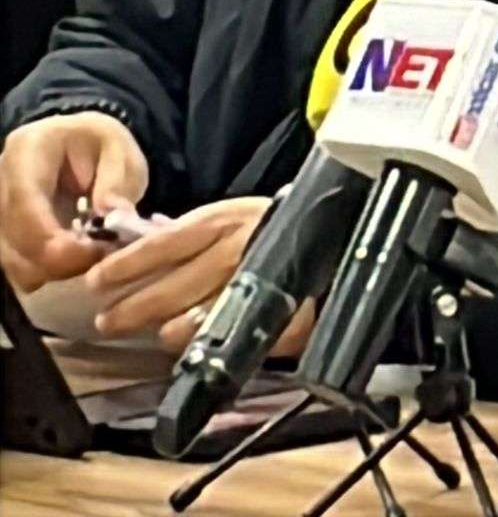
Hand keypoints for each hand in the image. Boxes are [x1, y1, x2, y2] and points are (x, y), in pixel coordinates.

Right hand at [0, 112, 148, 291]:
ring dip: (53, 270)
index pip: (25, 204)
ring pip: (13, 261)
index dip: (54, 240)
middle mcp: (0, 181)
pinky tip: (74, 258)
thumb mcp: (119, 151)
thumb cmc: (99, 144)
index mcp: (26, 150)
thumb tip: (113, 218)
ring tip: (90, 256)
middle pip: (14, 240)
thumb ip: (116, 181)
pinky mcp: (4, 233)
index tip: (93, 254)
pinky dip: (46, 271)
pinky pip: (17, 267)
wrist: (81, 146)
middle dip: (58, 261)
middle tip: (101, 259)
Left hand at [85, 196, 314, 355]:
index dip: (127, 263)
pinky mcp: (280, 311)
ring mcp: (258, 280)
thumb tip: (139, 251)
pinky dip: (210, 341)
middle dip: (134, 307)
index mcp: (221, 220)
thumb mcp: (228, 217)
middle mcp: (235, 248)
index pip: (163, 242)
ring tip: (150, 335)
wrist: (333, 236)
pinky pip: (237, 333)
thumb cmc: (270, 227)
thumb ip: (191, 236)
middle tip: (106, 321)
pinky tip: (190, 347)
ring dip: (171, 326)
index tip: (96, 280)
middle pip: (174, 283)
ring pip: (202, 311)